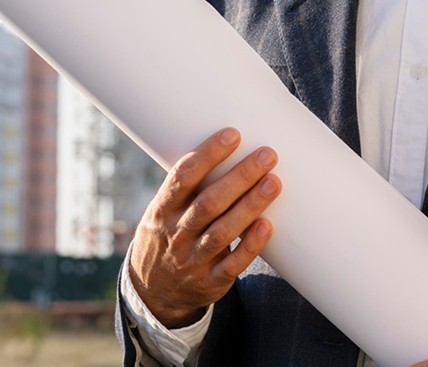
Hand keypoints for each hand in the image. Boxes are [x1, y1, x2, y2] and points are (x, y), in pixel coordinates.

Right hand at [127, 128, 279, 327]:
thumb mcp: (162, 212)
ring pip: (223, 231)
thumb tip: (228, 146)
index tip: (232, 134)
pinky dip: (250, 245)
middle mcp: (176, 234)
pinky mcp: (211, 281)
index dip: (207, 154)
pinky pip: (233, 263)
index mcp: (162, 210)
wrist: (153, 292)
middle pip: (209, 202)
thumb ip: (189, 188)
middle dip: (240, 177)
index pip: (182, 177)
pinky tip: (267, 226)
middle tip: (267, 154)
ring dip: (250, 206)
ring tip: (274, 182)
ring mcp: (192, 260)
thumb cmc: (168, 236)